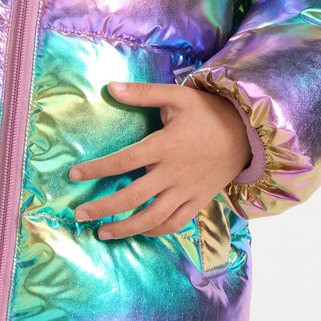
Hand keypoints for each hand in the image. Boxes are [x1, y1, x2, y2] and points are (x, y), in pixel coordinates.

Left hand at [69, 81, 252, 239]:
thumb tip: (110, 87)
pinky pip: (175, 223)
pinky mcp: (199, 201)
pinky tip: (139, 231)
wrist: (246, 132)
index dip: (96, 170)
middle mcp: (173, 173)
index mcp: (164, 146)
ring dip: (125, 228)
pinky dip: (155, 230)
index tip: (73, 176)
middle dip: (103, 208)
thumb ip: (142, 94)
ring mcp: (186, 190)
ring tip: (103, 233)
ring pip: (152, 217)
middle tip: (79, 215)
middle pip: (132, 197)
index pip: (123, 161)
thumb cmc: (208, 112)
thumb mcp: (177, 96)